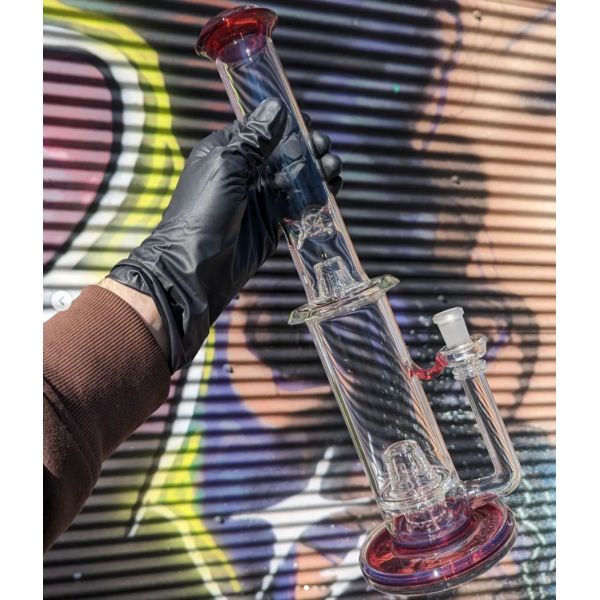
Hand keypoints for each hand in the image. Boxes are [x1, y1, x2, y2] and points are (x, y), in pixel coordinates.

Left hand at [109, 98, 341, 371]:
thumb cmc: (203, 212)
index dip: (289, 124)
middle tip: (324, 151)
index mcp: (228, 150)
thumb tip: (277, 106)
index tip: (311, 125)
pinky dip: (315, 197)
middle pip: (285, 152)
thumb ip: (254, 139)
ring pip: (296, 177)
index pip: (263, 129)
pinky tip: (330, 191)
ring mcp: (260, 198)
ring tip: (333, 169)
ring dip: (317, 171)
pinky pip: (298, 204)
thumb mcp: (227, 167)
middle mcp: (246, 171)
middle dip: (308, 148)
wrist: (197, 268)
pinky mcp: (273, 223)